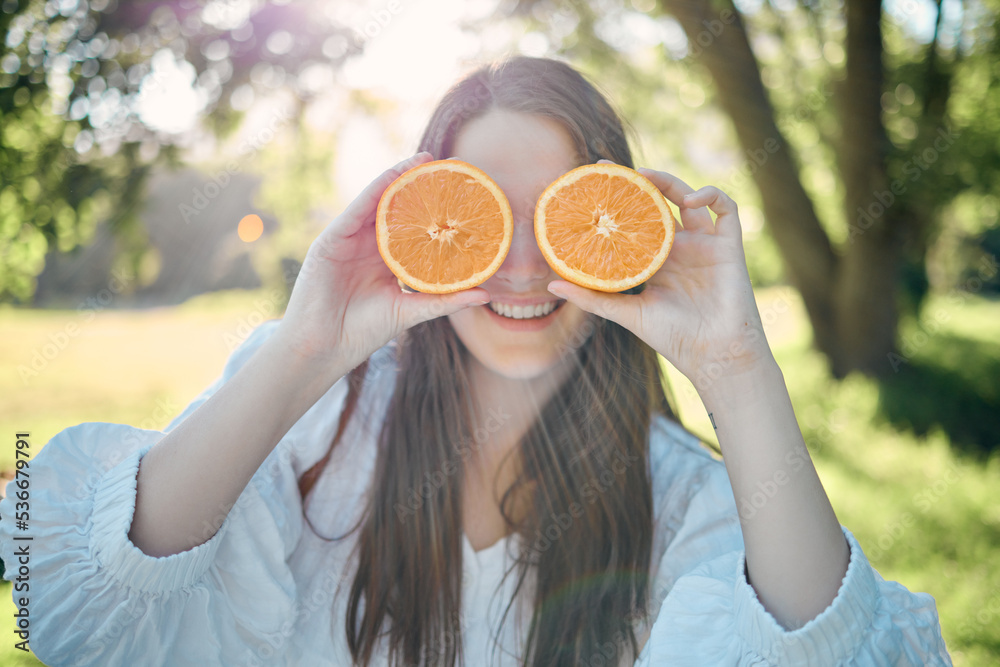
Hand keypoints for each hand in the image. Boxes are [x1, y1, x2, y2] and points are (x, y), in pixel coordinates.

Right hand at [276, 152, 489, 374]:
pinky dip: (375, 190)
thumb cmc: (363, 332)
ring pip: (377, 200)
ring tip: (425, 161)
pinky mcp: (331, 239)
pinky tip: (394, 175)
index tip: (465, 193)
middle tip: (452, 166)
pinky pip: (356, 208)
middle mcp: (369, 245)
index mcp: (388, 260)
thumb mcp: (412, 311)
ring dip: (399, 178)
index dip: (437, 208)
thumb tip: (486, 294)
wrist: (324, 348)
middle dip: (422, 185)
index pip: (415, 226)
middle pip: (398, 207)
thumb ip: (445, 300)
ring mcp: (349, 240)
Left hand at [546, 167, 771, 388]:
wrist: (714, 355)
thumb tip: (549, 285)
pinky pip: (726, 207)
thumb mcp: (625, 313)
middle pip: (659, 202)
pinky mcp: (729, 245)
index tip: (592, 180)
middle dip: (638, 181)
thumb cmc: (673, 337)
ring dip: (669, 181)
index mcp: (656, 260)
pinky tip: (690, 198)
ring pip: (689, 198)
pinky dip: (711, 194)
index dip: (617, 199)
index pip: (635, 220)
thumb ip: (591, 297)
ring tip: (645, 176)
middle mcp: (680, 247)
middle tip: (610, 169)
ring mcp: (705, 244)